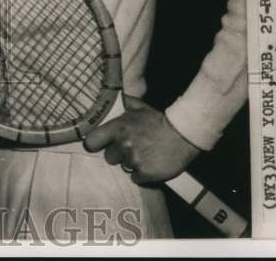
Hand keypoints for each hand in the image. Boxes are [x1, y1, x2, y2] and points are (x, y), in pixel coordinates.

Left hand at [83, 95, 201, 183]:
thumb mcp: (141, 107)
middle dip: (119, 155)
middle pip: (110, 157)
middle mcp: (123, 144)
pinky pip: (137, 178)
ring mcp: (134, 160)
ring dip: (132, 164)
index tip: (98, 146)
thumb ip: (127, 104)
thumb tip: (119, 97)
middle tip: (132, 150)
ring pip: (124, 167)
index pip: (92, 141)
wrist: (183, 134)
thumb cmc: (160, 120)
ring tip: (145, 156)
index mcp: (118, 128)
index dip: (95, 144)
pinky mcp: (146, 173)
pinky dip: (143, 175)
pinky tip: (151, 165)